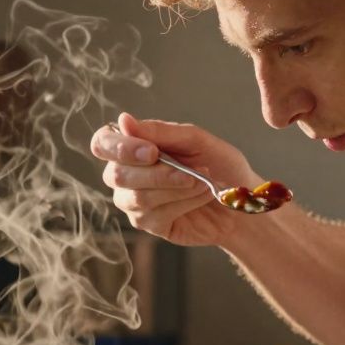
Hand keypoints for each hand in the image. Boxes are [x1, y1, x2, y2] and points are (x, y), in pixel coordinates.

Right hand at [90, 113, 260, 245]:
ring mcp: (134, 201)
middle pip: (116, 174)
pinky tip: (200, 196)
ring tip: (202, 182)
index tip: (152, 152)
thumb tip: (124, 121)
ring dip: (175, 188)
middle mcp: (126, 173)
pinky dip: (182, 203)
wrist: (241, 199)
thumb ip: (160, 131)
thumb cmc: (219, 165)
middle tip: (189, 171)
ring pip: (136, 197)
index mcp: (133, 146)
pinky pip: (153, 215)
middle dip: (156, 174)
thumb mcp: (195, 140)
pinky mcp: (148, 223)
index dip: (120, 148)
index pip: (104, 144)